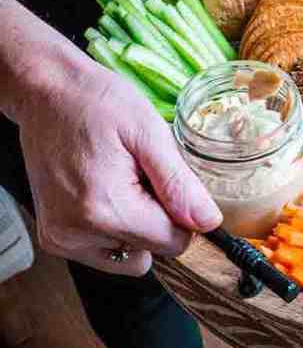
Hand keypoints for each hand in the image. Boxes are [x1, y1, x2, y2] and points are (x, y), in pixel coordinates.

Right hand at [16, 55, 221, 275]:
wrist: (48, 93)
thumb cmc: (96, 102)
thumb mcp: (149, 133)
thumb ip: (179, 184)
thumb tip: (209, 222)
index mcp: (105, 209)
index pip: (174, 242)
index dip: (183, 213)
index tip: (169, 181)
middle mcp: (77, 234)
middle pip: (152, 249)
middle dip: (159, 216)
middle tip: (142, 175)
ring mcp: (62, 239)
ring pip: (130, 254)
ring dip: (137, 225)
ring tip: (122, 181)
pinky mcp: (54, 237)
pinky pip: (105, 251)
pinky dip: (115, 228)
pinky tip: (106, 191)